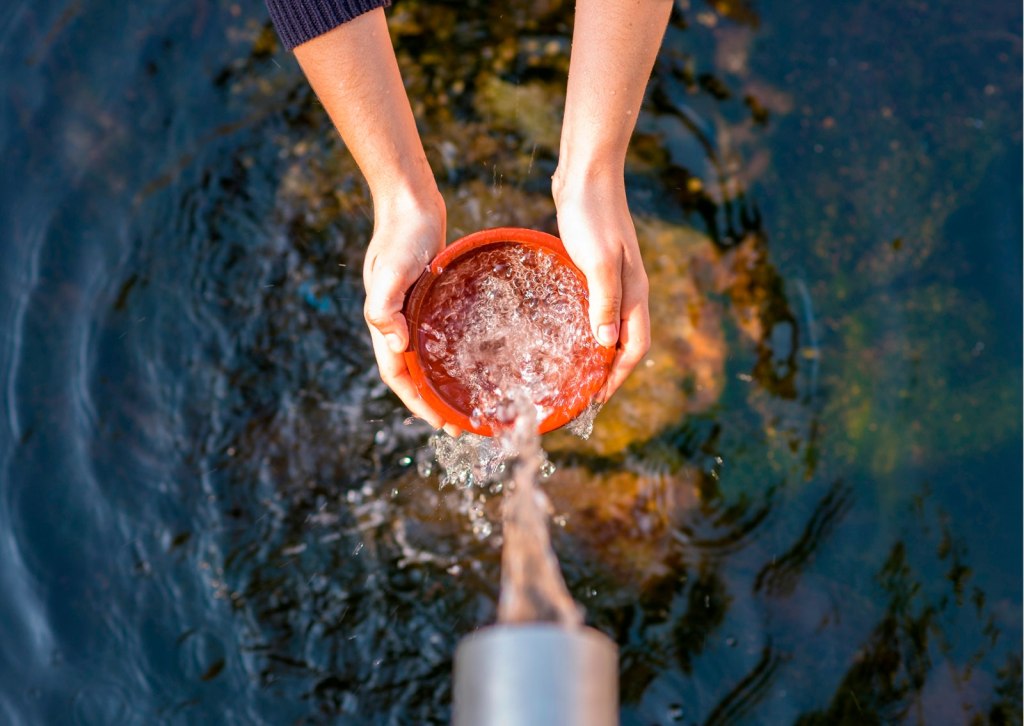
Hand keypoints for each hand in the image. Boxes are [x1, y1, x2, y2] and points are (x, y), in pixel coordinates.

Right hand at [362, 190, 457, 432]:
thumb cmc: (401, 235)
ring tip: (467, 399)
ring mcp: (413, 310)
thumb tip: (395, 346)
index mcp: (385, 323)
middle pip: (413, 373)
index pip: (398, 376)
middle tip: (462, 423)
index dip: (417, 403)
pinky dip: (450, 353)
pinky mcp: (429, 298)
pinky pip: (438, 335)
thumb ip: (384, 307)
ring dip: (442, 381)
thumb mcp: (391, 270)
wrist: (410, 202)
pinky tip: (473, 358)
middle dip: (434, 402)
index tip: (441, 423)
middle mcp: (397, 322)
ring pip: (426, 357)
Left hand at [553, 171, 650, 399]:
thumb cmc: (592, 215)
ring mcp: (614, 278)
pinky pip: (596, 307)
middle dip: (610, 371)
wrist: (586, 174)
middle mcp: (629, 289)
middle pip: (626, 342)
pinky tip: (566, 331)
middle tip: (583, 394)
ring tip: (575, 372)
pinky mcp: (596, 267)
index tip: (597, 399)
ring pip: (611, 325)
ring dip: (598, 351)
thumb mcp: (598, 261)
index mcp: (634, 292)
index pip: (635, 347)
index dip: (618, 376)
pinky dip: (587, 327)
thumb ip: (604, 302)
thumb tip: (606, 345)